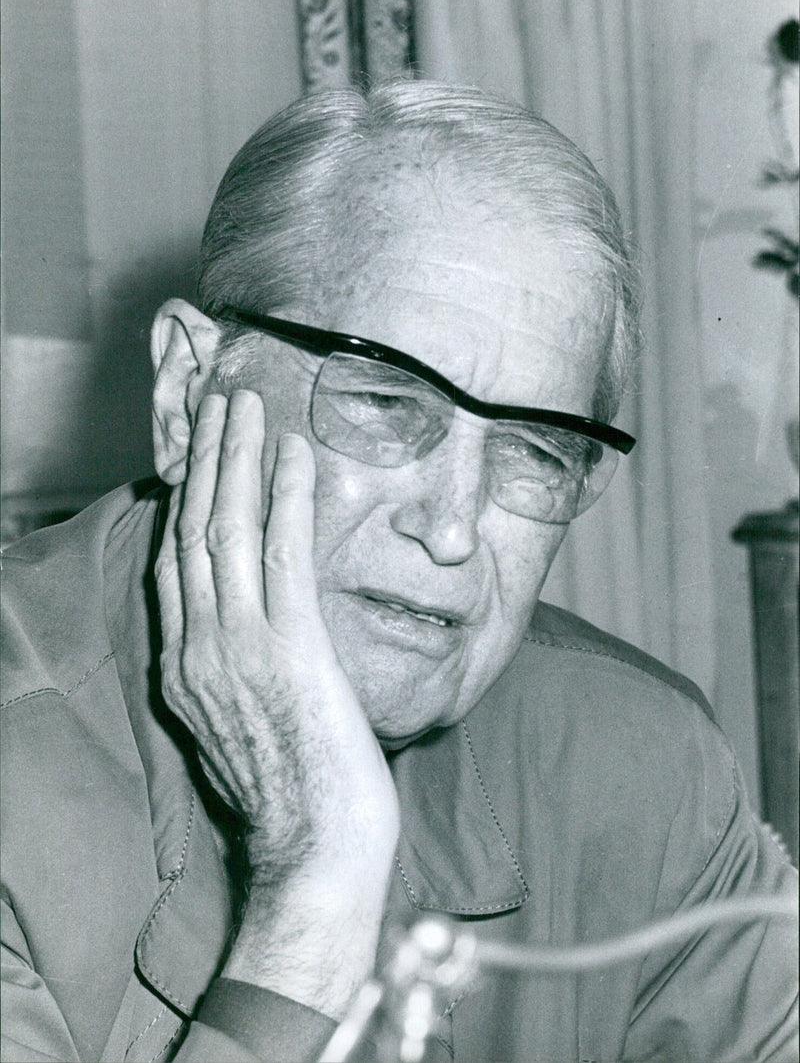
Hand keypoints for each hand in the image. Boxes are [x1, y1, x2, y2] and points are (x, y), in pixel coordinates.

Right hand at [155, 390, 398, 882]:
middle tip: (222, 400)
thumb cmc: (291, 795)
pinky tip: (297, 453)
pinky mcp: (293, 650)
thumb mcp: (239, 725)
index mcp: (185, 666)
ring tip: (249, 403)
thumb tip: (245, 629)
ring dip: (240, 456)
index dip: (188, 497)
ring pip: (228, 529)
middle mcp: (200, 647)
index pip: (177, 561)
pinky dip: (288, 496)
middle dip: (207, 456)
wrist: (316, 854)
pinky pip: (285, 554)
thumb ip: (230, 670)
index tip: (202, 450)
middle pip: (193, 530)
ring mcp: (240, 647)